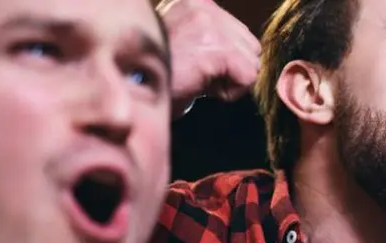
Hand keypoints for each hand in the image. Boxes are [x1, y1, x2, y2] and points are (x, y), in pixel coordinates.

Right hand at [157, 0, 260, 115]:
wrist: (133, 86)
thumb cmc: (156, 71)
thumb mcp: (183, 41)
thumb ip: (210, 36)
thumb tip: (245, 53)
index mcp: (196, 2)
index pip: (238, 32)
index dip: (227, 57)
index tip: (198, 64)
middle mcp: (204, 7)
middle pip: (251, 46)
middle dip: (233, 67)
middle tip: (201, 74)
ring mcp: (211, 25)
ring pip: (252, 63)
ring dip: (230, 80)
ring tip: (199, 79)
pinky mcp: (218, 49)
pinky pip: (248, 77)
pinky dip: (231, 92)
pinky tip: (204, 88)